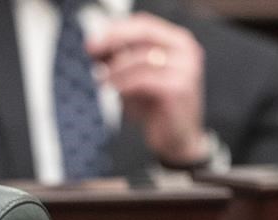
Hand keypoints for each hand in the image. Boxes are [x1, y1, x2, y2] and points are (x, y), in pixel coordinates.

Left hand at [87, 12, 208, 165]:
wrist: (176, 138)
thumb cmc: (154, 107)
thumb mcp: (133, 79)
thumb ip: (119, 61)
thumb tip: (94, 46)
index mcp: (177, 42)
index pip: (145, 24)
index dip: (117, 29)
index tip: (93, 40)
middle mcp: (186, 50)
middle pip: (145, 33)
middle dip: (114, 40)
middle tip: (91, 50)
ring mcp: (186, 68)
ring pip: (141, 58)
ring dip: (116, 69)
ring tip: (102, 80)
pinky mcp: (178, 88)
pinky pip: (143, 79)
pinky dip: (123, 84)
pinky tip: (113, 90)